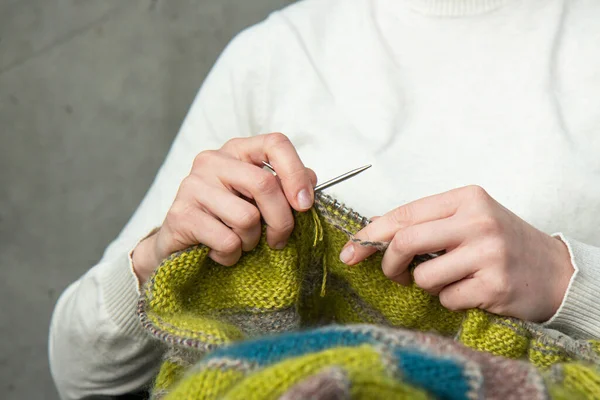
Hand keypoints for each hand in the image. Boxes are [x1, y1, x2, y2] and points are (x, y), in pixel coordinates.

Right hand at [132, 133, 316, 282]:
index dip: (296, 174)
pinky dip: (232, 255)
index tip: (305, 204)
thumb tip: (311, 181)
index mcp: (237, 150)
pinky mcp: (181, 214)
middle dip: (282, 221)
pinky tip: (222, 251)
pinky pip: (227, 240)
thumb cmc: (225, 218)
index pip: (275, 144)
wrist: (179, 243)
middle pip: (264, 185)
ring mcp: (193, 185)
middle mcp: (213, 160)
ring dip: (252, 241)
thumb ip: (285, 186)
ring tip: (241, 242)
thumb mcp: (258, 199)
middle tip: (279, 239)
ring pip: (247, 218)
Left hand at [340, 185, 573, 321]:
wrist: (555, 270)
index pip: (403, 214)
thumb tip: (373, 228)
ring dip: (425, 284)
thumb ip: (425, 222)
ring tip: (449, 279)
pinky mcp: (494, 285)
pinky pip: (446, 298)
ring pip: (422, 276)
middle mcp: (477, 221)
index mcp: (466, 198)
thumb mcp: (467, 219)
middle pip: (405, 242)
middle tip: (395, 273)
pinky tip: (470, 291)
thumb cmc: (502, 242)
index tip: (350, 250)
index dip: (370, 235)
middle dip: (389, 264)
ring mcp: (487, 253)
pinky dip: (448, 299)